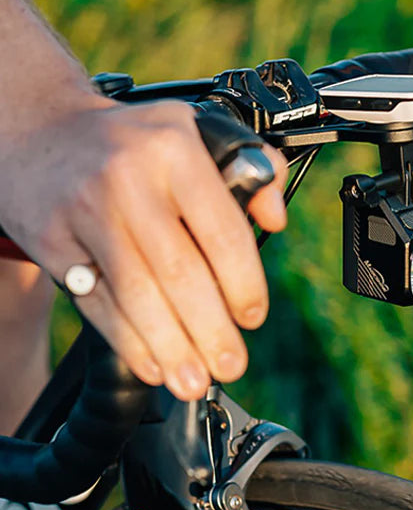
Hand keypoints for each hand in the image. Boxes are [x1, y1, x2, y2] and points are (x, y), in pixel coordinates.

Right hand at [0, 95, 287, 400]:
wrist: (40, 131)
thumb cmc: (133, 138)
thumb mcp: (198, 129)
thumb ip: (252, 168)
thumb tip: (275, 220)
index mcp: (176, 151)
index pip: (222, 229)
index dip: (243, 282)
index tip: (253, 315)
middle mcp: (130, 180)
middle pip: (180, 271)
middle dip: (210, 329)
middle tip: (231, 364)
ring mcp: (86, 213)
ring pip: (136, 295)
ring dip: (171, 347)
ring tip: (194, 381)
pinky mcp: (53, 242)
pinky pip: (96, 302)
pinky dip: (127, 340)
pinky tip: (152, 363)